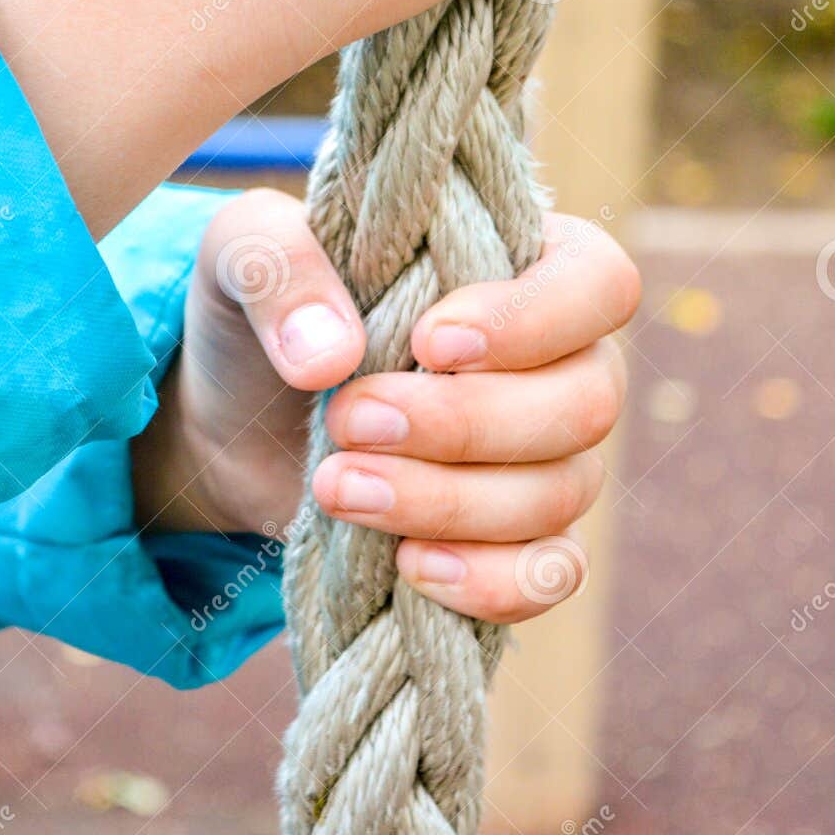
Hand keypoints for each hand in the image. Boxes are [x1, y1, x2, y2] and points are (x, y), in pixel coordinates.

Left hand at [131, 189, 639, 623]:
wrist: (236, 420)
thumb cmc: (271, 310)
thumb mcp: (247, 255)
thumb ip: (279, 268)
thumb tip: (327, 355)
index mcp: (526, 260)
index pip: (597, 282)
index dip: (531, 320)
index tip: (428, 343)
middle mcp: (560, 357)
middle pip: (587, 401)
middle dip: (464, 423)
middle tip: (350, 419)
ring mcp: (550, 455)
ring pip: (563, 492)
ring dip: (448, 500)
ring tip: (338, 487)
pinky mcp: (518, 536)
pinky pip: (552, 572)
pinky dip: (491, 580)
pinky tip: (409, 567)